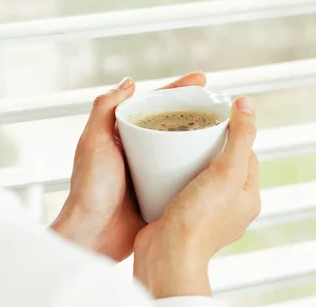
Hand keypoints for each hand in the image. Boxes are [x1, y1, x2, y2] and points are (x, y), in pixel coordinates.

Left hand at [51, 72, 205, 261]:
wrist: (91, 236)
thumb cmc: (89, 188)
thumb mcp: (93, 142)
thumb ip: (104, 110)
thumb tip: (129, 82)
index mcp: (122, 134)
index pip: (154, 104)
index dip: (178, 90)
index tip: (202, 80)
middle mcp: (139, 149)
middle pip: (172, 122)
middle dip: (195, 110)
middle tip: (220, 103)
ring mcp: (151, 171)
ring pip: (181, 147)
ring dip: (201, 137)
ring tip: (226, 128)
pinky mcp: (160, 192)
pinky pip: (185, 174)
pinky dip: (200, 166)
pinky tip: (218, 162)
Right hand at [133, 97, 259, 298]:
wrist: (166, 254)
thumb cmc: (199, 218)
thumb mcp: (227, 171)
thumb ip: (240, 137)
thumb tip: (247, 104)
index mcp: (247, 198)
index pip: (247, 154)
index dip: (234, 133)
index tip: (217, 119)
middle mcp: (229, 207)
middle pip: (223, 162)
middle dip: (209, 143)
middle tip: (192, 127)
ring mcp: (205, 212)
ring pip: (201, 173)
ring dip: (188, 157)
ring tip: (174, 141)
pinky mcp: (182, 214)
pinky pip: (181, 184)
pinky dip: (173, 172)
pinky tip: (160, 163)